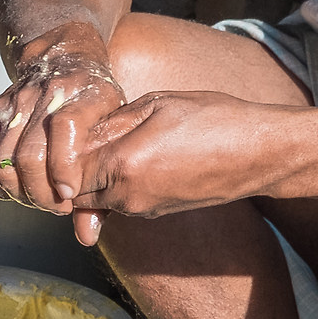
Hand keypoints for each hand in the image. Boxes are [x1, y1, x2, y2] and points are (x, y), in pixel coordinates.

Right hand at [0, 25, 124, 235]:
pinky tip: (19, 191)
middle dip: (42, 194)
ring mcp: (17, 102)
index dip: (65, 170)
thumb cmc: (96, 102)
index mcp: (83, 93)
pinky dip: (1, 186)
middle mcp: (47, 95)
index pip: (66, 132)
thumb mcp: (113, 131)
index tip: (70, 195)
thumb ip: (103, 184)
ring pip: (5, 164)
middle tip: (57, 206)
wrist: (65, 55)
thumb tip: (87, 237)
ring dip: (21, 194)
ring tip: (40, 199)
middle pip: (30, 156)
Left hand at [70, 89, 288, 219]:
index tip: (62, 133)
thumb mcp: (156, 104)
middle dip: (70, 171)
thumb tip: (79, 133)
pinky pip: (119, 202)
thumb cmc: (213, 119)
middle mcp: (127, 196)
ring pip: (95, 199)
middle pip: (74, 192)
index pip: (66, 168)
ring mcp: (141, 210)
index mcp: (123, 164)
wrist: (258, 155)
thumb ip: (112, 122)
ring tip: (109, 145)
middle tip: (77, 140)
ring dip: (93, 178)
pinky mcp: (155, 214)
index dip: (59, 152)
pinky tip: (134, 159)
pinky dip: (115, 185)